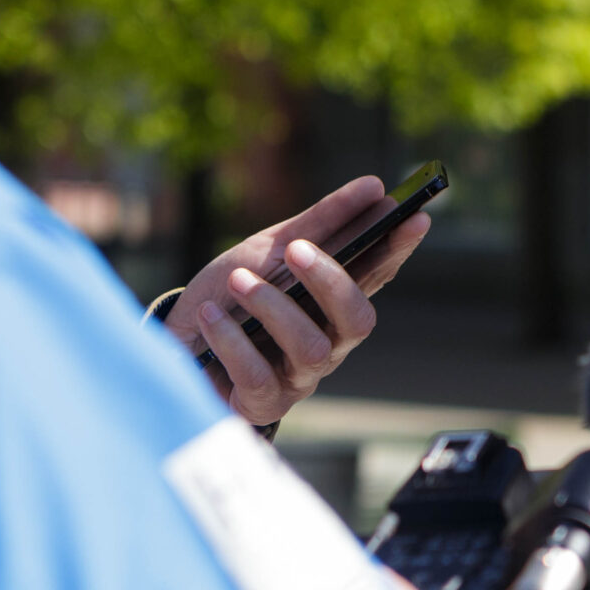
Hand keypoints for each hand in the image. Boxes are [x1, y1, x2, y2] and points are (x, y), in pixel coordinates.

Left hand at [163, 176, 426, 426]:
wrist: (175, 339)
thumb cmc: (231, 294)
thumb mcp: (269, 249)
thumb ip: (320, 223)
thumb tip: (375, 187)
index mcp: (333, 302)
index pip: (376, 275)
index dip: (397, 250)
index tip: (414, 217)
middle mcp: (328, 341)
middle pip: (357, 320)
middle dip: (331, 282)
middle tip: (296, 250)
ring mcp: (298, 376)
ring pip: (311, 347)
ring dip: (273, 308)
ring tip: (237, 280)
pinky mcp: (263, 402)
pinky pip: (257, 375)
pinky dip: (232, 339)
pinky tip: (212, 315)